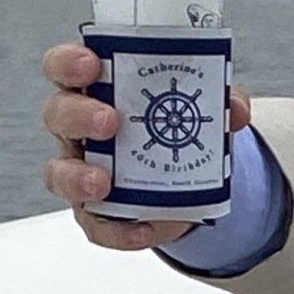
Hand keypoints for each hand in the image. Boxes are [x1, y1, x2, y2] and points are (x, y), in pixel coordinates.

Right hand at [41, 42, 251, 251]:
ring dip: (78, 176)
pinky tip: (144, 230)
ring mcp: (81, 171)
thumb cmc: (174, 129)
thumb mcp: (202, 109)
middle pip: (58, 114)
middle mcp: (79, 128)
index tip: (90, 63)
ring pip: (59, 172)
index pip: (65, 67)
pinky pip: (94, 224)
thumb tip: (236, 110)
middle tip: (110, 122)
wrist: (186, 184)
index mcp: (97, 90)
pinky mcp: (95, 212)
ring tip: (103, 183)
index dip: (68, 63)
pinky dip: (118, 230)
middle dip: (78, 115)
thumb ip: (221, 103)